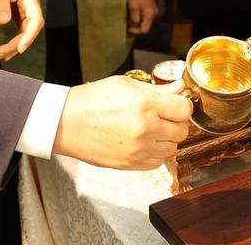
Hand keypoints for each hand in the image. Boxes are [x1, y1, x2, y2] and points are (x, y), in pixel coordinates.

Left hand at [0, 0, 43, 61]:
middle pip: (30, 30)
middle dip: (16, 45)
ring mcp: (26, 12)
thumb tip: (4, 22)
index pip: (36, 20)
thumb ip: (1, 3)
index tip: (20, 48)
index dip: (29, 36)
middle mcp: (31, 7)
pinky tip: (4, 51)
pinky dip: (12, 42)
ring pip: (25, 33)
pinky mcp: (19, 15)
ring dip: (14, 46)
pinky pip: (19, 31)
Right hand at [52, 76, 191, 169]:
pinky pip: (157, 162)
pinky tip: (142, 141)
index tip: (175, 104)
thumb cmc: (91, 100)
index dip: (182, 105)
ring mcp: (139, 149)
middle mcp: (146, 129)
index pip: (185, 110)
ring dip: (166, 139)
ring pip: (172, 148)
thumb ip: (157, 89)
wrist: (65, 123)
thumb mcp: (125, 85)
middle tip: (162, 115)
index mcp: (145, 105)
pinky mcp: (131, 164)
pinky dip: (155, 153)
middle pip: (182, 130)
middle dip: (175, 121)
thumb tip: (179, 88)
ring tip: (150, 128)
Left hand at [127, 0, 157, 34]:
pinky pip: (145, 15)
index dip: (136, 31)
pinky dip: (139, 17)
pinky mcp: (150, 6)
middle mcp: (153, 14)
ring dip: (138, 22)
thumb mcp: (133, 7)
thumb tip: (133, 25)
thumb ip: (134, 18)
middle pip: (146, 26)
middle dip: (137, 27)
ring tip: (130, 20)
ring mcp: (153, 10)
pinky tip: (134, 15)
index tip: (128, 28)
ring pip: (145, 21)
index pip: (144, 29)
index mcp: (150, 16)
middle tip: (128, 25)